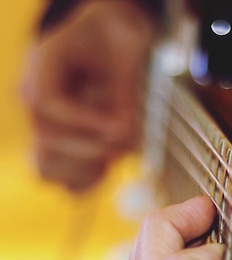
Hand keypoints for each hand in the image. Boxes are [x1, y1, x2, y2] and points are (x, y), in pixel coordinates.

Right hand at [20, 0, 157, 191]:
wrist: (115, 43)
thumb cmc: (119, 39)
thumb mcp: (128, 46)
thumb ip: (126, 87)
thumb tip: (124, 132)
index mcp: (43, 67)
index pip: (47, 104)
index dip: (84, 122)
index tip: (122, 128)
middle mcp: (37, 102)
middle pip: (46, 143)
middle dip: (93, 148)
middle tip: (129, 141)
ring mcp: (47, 130)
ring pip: (49, 168)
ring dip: (90, 168)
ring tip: (119, 150)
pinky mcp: (64, 152)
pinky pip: (65, 183)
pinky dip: (90, 180)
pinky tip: (111, 161)